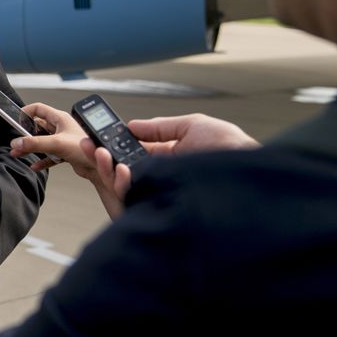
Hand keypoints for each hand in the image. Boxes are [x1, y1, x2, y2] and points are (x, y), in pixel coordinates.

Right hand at [10, 102, 100, 181]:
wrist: (101, 167)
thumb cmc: (88, 149)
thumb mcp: (57, 143)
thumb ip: (35, 143)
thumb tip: (17, 143)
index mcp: (60, 118)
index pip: (38, 109)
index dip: (26, 112)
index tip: (15, 120)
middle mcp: (61, 128)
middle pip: (38, 127)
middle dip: (25, 135)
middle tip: (15, 142)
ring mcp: (62, 140)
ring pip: (42, 142)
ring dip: (31, 148)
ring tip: (19, 153)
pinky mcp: (65, 153)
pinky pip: (49, 155)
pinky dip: (42, 160)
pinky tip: (35, 165)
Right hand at [78, 114, 258, 220]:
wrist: (248, 172)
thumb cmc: (231, 151)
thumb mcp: (193, 126)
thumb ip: (160, 126)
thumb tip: (133, 126)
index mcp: (168, 160)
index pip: (131, 154)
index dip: (111, 146)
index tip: (95, 136)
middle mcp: (162, 179)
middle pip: (122, 171)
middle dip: (101, 157)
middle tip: (88, 144)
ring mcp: (160, 195)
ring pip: (122, 186)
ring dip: (106, 169)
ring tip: (101, 154)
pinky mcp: (159, 210)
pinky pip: (133, 201)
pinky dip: (121, 185)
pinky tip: (120, 170)